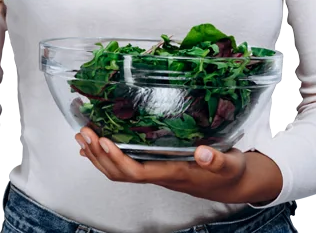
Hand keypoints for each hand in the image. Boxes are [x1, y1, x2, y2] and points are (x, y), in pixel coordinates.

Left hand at [75, 127, 281, 204]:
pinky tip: (95, 146)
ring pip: (119, 171)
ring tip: (83, 135)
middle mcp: (159, 175)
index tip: (104, 140)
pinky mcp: (155, 165)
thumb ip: (218, 159)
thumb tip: (204, 152)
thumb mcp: (229, 164)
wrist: (232, 183)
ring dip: (98, 155)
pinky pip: (125, 165)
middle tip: (84, 131)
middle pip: (120, 173)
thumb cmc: (230, 172)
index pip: (137, 172)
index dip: (118, 159)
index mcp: (173, 173)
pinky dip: (107, 156)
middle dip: (99, 154)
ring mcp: (155, 171)